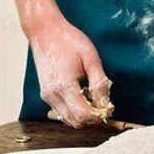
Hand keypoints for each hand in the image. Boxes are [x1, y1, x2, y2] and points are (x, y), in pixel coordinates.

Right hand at [26, 14, 110, 128]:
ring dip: (82, 114)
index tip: (108, 109)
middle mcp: (52, 95)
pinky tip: (83, 95)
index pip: (82, 115)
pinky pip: (61, 110)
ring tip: (93, 98)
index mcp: (64, 86)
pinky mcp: (45, 93)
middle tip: (103, 105)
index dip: (98, 116)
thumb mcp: (91, 58)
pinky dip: (73, 109)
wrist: (45, 31)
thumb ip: (99, 83)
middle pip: (74, 121)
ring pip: (67, 118)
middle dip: (91, 118)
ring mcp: (46, 95)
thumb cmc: (68, 41)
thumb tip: (105, 103)